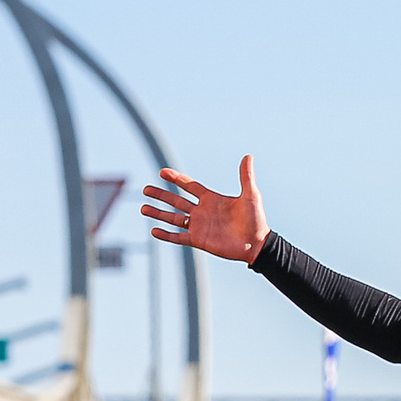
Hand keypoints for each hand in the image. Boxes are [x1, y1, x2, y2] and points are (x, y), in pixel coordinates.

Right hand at [144, 155, 269, 263]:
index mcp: (212, 199)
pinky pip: (178, 237)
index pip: (190, 186)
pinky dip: (166, 235)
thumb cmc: (256, 220)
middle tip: (145, 189)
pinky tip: (154, 230)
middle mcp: (202, 212)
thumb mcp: (250, 196)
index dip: (177, 179)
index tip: (162, 172)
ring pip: (174, 218)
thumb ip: (246, 176)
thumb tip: (248, 156)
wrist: (256, 244)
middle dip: (161, 195)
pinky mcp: (199, 240)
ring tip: (143, 208)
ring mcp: (199, 226)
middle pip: (177, 201)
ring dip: (159, 213)